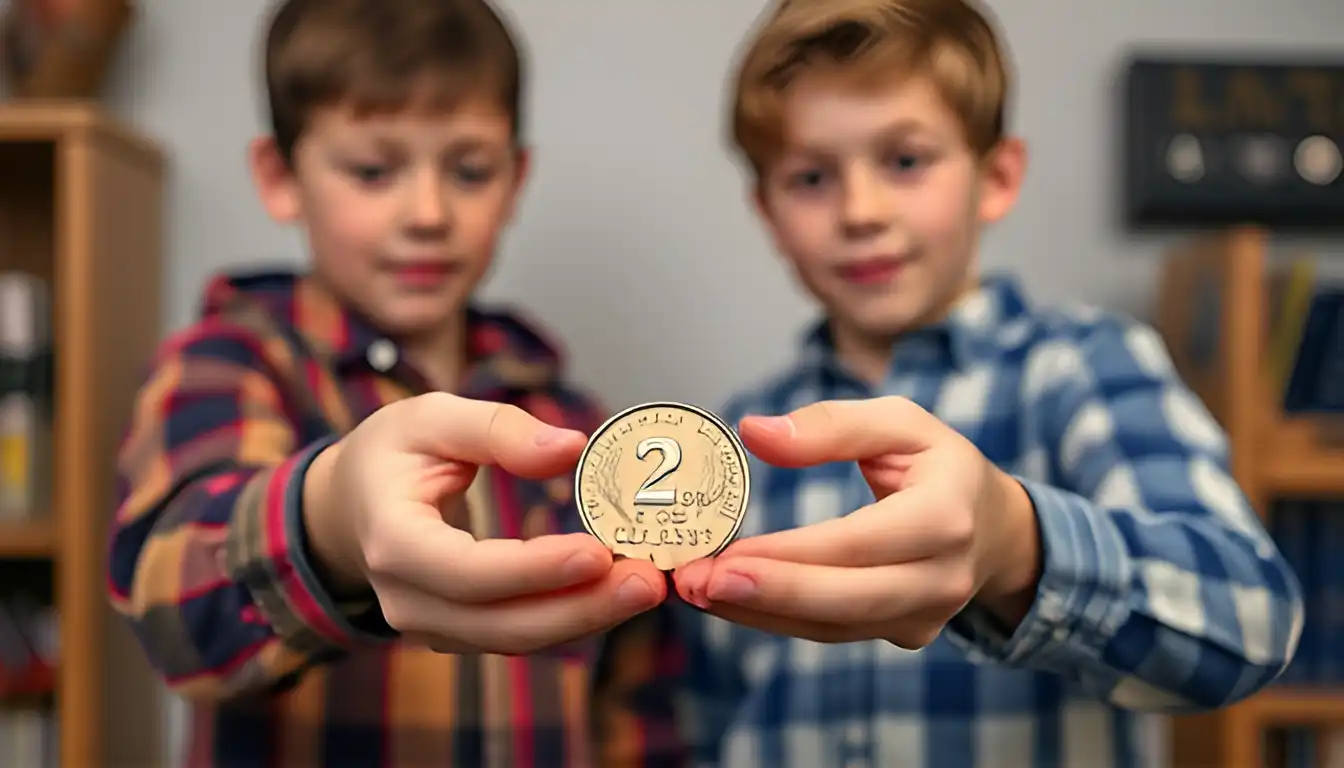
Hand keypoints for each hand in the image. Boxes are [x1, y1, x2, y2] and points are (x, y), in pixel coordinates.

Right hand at [303, 392, 665, 654]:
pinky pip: (521, 633)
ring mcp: (431, 624)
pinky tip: (619, 592)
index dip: (533, 570)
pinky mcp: (461, 631)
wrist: (351, 504)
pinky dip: (572, 616)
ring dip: (586, 617)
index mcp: (393, 540)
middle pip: (500, 623)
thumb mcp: (431, 417)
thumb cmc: (392, 453)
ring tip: (647, 586)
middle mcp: (407, 598)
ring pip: (516, 638)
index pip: (467, 571)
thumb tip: (571, 446)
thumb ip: (498, 428)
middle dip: (580, 608)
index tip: (597, 554)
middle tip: (647, 582)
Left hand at [673, 396, 1040, 647]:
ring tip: (696, 591)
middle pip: (847, 599)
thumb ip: (829, 424)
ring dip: (760, 613)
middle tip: (698, 584)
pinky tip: (729, 598)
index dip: (790, 553)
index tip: (726, 553)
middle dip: (767, 595)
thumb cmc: (937, 464)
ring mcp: (928, 614)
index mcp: (947, 514)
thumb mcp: (899, 421)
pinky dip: (777, 618)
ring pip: (834, 626)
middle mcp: (943, 575)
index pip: (858, 542)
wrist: (993, 526)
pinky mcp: (906, 633)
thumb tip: (754, 432)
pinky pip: (835, 632)